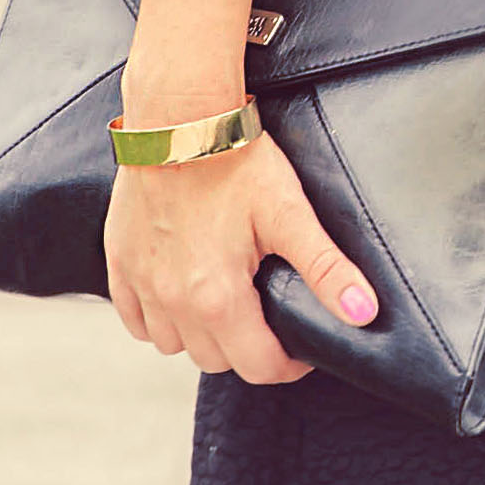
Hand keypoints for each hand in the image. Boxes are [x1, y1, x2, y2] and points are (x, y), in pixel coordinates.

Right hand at [106, 124, 379, 387]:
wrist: (176, 117)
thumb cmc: (235, 160)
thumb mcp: (289, 212)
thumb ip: (326, 268)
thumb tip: (364, 312)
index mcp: (218, 296)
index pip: (258, 367)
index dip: (289, 364)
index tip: (301, 346)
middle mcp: (173, 301)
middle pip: (216, 361)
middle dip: (247, 349)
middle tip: (268, 318)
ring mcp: (141, 283)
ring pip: (174, 345)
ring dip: (202, 337)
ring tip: (227, 306)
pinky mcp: (120, 262)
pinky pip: (135, 320)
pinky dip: (159, 319)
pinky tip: (180, 296)